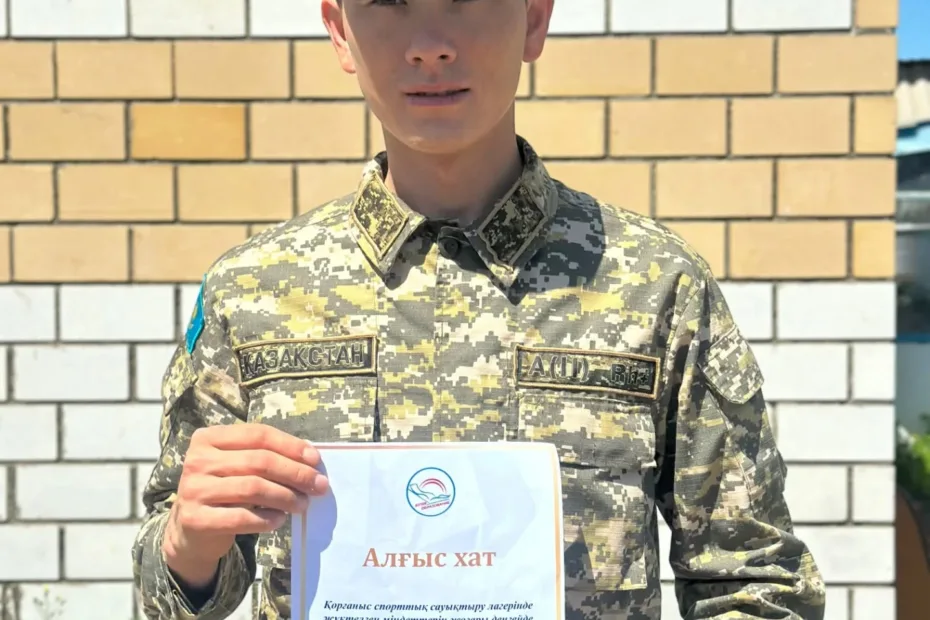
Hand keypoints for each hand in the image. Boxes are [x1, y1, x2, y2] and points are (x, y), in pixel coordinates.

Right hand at [162, 424, 327, 587]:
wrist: (191, 530)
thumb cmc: (225, 490)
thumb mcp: (238, 465)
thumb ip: (265, 456)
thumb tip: (311, 460)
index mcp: (208, 437)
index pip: (258, 434)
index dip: (290, 445)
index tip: (316, 459)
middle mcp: (197, 459)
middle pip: (259, 461)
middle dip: (295, 473)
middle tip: (319, 485)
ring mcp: (193, 489)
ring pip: (253, 488)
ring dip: (286, 496)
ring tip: (303, 504)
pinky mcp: (195, 519)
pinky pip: (241, 517)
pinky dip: (267, 519)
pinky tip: (280, 519)